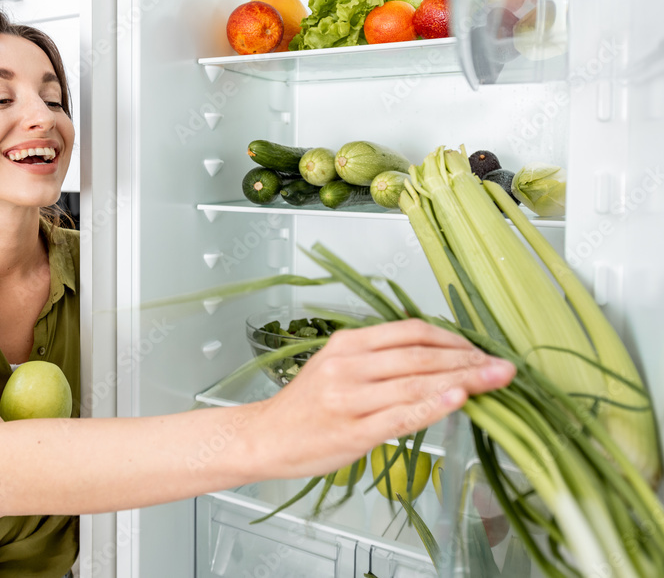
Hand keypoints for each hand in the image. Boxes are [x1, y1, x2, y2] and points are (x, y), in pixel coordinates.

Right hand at [247, 319, 515, 479]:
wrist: (266, 437)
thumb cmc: (305, 407)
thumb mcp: (336, 367)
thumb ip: (379, 360)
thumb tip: (436, 360)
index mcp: (347, 344)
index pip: (410, 331)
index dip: (453, 339)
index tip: (481, 350)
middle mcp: (348, 365)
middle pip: (420, 356)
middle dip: (468, 360)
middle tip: (503, 367)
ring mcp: (350, 397)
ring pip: (417, 383)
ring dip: (463, 381)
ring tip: (495, 382)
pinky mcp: (354, 430)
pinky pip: (401, 415)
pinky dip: (433, 406)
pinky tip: (458, 401)